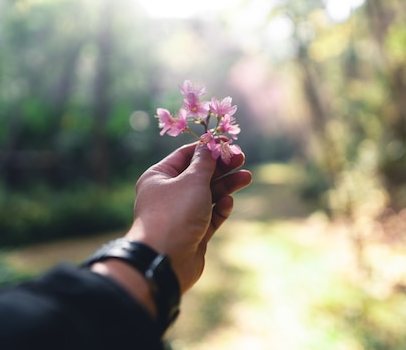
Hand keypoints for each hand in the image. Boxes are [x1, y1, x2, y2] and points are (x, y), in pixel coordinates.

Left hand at [126, 142, 251, 291]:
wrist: (165, 261)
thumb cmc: (175, 214)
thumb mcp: (192, 181)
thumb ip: (204, 163)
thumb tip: (208, 146)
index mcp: (159, 177)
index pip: (185, 156)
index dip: (207, 149)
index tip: (228, 143)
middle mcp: (167, 194)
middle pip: (198, 175)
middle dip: (221, 167)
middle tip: (241, 159)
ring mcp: (180, 215)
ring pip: (207, 195)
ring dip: (226, 186)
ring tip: (247, 178)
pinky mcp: (193, 233)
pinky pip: (209, 216)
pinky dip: (220, 208)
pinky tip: (228, 203)